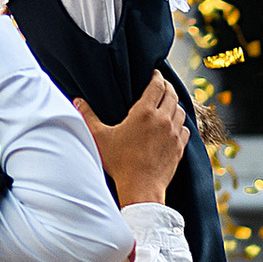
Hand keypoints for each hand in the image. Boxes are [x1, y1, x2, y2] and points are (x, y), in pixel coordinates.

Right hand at [81, 73, 189, 205]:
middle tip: (161, 84)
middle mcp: (163, 120)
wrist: (141, 188)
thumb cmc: (120, 163)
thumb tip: (77, 101)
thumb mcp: (100, 137)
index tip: (155, 73)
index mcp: (145, 113)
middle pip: (171, 94)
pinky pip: (185, 128)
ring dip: (174, 104)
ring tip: (168, 103)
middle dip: (167, 86)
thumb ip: (88, 116)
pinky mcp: (179, 147)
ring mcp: (173, 134)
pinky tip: (174, 125)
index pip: (157, 85)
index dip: (157, 76)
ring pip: (180, 110)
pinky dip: (180, 123)